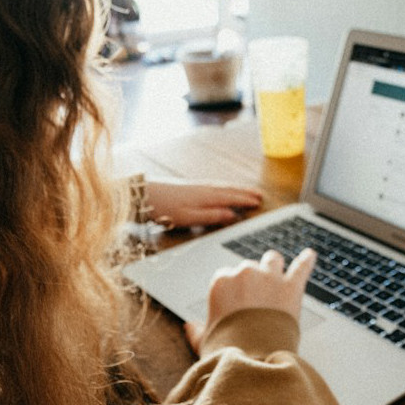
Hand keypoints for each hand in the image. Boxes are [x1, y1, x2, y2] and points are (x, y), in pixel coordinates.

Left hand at [144, 179, 262, 228]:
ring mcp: (197, 187)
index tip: (259, 202)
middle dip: (245, 192)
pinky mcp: (190, 188)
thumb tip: (232, 215)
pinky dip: (225, 188)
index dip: (246, 200)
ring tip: (247, 192)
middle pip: (230, 190)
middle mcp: (204, 189)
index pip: (232, 197)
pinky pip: (215, 187)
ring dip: (236, 189)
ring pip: (223, 187)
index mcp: (207, 196)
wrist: (144, 195)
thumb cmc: (165, 208)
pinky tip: (223, 191)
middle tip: (260, 195)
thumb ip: (212, 216)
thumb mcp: (190, 217)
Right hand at [186, 248, 316, 355]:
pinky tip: (310, 256)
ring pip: (272, 260)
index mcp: (221, 282)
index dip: (233, 289)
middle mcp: (245, 273)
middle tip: (256, 298)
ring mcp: (270, 278)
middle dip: (253, 280)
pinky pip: (301, 267)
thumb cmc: (228, 351)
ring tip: (277, 274)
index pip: (227, 275)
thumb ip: (197, 331)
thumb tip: (189, 327)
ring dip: (274, 267)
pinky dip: (307, 261)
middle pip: (250, 268)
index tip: (236, 301)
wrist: (254, 360)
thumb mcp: (206, 341)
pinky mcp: (291, 287)